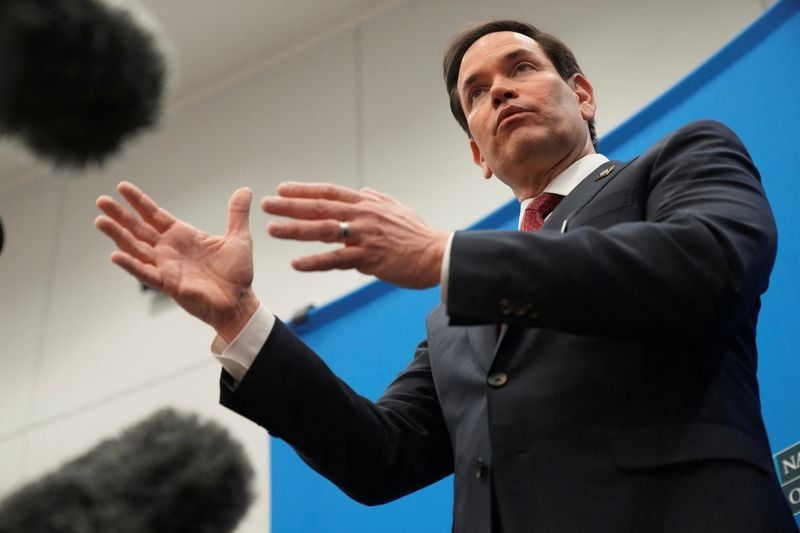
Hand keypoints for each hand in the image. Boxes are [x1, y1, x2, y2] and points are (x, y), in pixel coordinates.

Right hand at [95, 181, 258, 340]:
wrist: (239, 301)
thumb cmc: (236, 273)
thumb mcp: (238, 237)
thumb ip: (236, 213)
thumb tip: (244, 190)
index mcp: (182, 236)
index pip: (155, 215)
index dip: (138, 201)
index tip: (122, 186)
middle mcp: (169, 250)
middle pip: (139, 229)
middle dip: (120, 215)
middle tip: (101, 200)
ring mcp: (166, 267)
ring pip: (136, 248)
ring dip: (118, 236)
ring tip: (100, 221)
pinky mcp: (169, 284)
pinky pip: (147, 274)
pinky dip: (132, 265)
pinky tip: (116, 255)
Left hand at [262, 182, 447, 288]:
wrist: (437, 255)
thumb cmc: (418, 234)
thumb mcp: (398, 208)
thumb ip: (377, 199)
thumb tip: (361, 191)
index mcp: (367, 203)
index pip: (329, 192)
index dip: (304, 190)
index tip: (283, 189)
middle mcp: (362, 215)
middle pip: (319, 207)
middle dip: (289, 206)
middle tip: (266, 205)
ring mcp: (364, 236)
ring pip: (322, 230)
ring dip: (294, 230)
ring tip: (272, 230)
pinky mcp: (369, 258)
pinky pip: (336, 260)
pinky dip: (315, 262)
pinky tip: (296, 264)